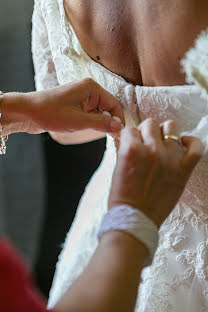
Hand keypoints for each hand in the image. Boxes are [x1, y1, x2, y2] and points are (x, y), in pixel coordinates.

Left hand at [1, 78, 124, 134]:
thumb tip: (119, 127)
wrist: (27, 112)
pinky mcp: (76, 104)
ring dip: (98, 123)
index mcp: (91, 88)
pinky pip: (90, 113)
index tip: (119, 135)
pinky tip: (82, 128)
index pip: (115, 104)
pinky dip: (90, 122)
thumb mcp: (78, 121)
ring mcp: (81, 96)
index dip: (118, 120)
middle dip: (108, 122)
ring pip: (99, 112)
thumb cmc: (50, 112)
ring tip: (90, 131)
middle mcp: (88, 89)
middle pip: (108, 108)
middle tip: (108, 137)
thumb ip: (101, 123)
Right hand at [108, 119, 203, 226]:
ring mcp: (169, 160)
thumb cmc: (122, 197)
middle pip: (150, 124)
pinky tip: (184, 144)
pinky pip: (196, 148)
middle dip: (146, 132)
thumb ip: (123, 150)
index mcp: (131, 150)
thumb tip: (128, 138)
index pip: (131, 129)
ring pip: (172, 127)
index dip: (130, 136)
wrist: (134, 219)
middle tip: (145, 142)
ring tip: (163, 142)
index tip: (132, 142)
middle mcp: (151, 151)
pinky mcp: (183, 171)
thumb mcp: (116, 169)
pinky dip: (192, 142)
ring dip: (165, 132)